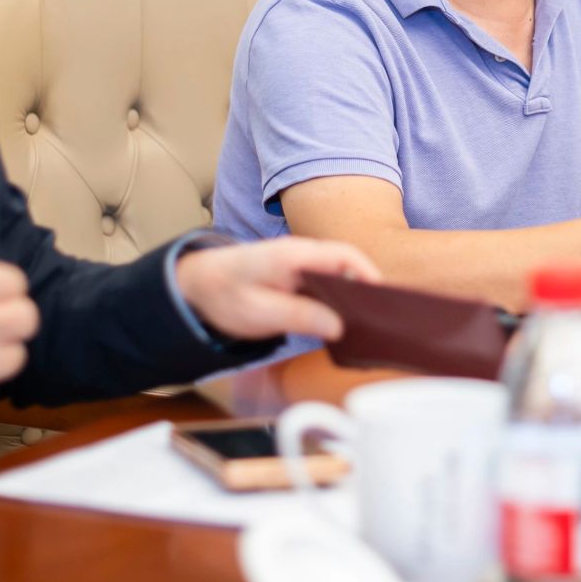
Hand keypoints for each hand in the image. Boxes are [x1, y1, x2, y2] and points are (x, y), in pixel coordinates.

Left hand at [176, 237, 381, 342]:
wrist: (198, 284)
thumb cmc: (224, 293)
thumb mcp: (258, 312)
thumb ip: (297, 316)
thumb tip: (337, 327)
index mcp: (292, 255)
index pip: (342, 255)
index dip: (368, 273)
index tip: (382, 299)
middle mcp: (301, 254)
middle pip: (347, 265)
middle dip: (367, 289)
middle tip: (381, 319)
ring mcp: (301, 265)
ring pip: (340, 275)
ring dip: (354, 296)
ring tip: (368, 325)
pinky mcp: (299, 277)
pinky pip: (328, 284)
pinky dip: (341, 300)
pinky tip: (345, 324)